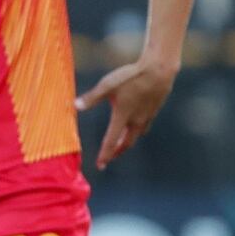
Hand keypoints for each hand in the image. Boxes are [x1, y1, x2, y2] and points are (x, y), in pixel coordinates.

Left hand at [77, 54, 177, 170]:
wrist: (159, 70)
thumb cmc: (131, 76)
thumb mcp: (107, 85)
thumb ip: (92, 98)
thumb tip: (75, 106)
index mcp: (122, 116)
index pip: (111, 141)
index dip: (105, 154)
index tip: (100, 165)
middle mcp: (136, 120)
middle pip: (126, 143)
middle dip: (117, 152)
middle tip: (109, 158)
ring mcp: (147, 116)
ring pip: (136, 135)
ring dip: (127, 142)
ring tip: (120, 144)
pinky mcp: (154, 110)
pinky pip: (145, 126)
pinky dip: (136, 131)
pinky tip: (135, 126)